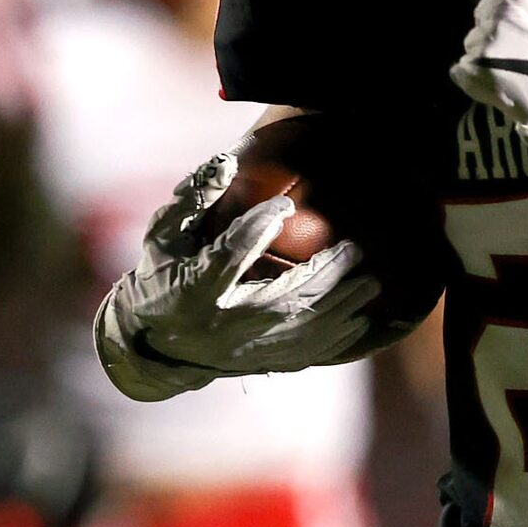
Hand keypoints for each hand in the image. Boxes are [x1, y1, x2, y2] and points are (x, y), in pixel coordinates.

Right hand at [94, 153, 380, 400]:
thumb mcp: (163, 238)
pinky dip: (336, 339)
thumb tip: (228, 162)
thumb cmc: (162, 278)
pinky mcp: (260, 363)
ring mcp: (245, 349)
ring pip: (301, 331)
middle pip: (281, 301)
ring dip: (341, 306)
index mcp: (193, 290)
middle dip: (323, 276)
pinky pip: (306, 354)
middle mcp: (223, 325)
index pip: (229, 257)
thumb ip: (194, 201)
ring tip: (371, 282)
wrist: (156, 348)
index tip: (284, 205)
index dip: (256, 230)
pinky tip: (361, 321)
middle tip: (354, 249)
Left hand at [452, 0, 527, 149]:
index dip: (515, 0)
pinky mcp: (475, 70)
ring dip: (491, 52)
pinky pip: (463, 69)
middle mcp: (501, 4)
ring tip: (520, 67)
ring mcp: (486, 38)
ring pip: (475, 39)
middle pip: (485, 10)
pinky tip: (504, 82)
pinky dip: (478, 77)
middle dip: (502, 25)